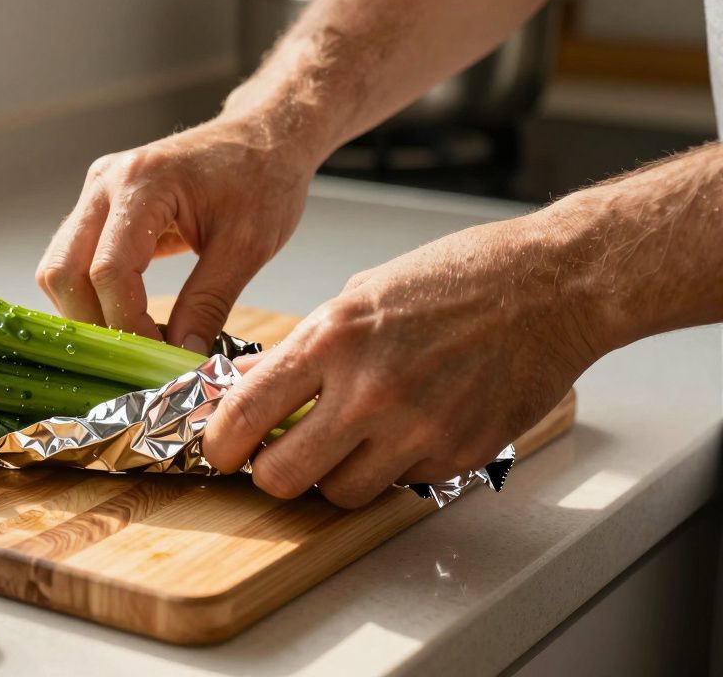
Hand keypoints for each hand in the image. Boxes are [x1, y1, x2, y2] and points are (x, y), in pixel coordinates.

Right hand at [36, 114, 320, 353]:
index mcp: (143, 184)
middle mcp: (106, 183)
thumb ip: (209, 303)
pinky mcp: (100, 206)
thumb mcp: (248, 246)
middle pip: (63, 272)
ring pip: (58, 269)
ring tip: (133, 338)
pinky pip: (73, 259)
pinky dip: (92, 294)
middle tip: (136, 356)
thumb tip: (182, 356)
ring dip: (86, 311)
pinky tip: (128, 314)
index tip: (159, 357)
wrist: (264, 136)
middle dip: (93, 323)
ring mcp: (96, 192)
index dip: (128, 324)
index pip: (109, 271)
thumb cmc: (263, 177)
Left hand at [202, 211, 605, 507]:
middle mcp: (369, 391)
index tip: (218, 450)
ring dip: (333, 476)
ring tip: (349, 440)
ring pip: (340, 494)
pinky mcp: (458, 455)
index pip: (243, 415)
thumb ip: (299, 349)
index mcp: (332, 339)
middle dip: (270, 474)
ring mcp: (417, 430)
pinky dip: (393, 468)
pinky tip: (408, 427)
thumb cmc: (457, 278)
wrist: (553, 287)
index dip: (219, 445)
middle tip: (276, 457)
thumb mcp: (358, 296)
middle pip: (283, 478)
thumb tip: (243, 383)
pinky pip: (400, 484)